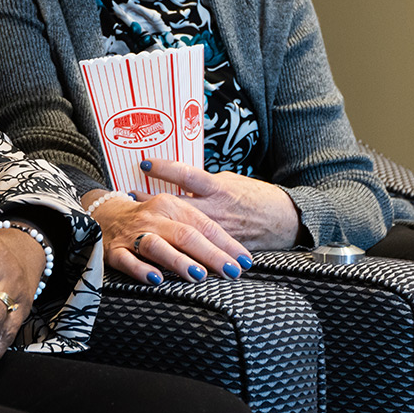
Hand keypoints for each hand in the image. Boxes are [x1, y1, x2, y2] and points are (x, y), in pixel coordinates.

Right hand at [86, 187, 249, 283]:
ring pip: (157, 246)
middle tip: (231, 271)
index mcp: (171, 205)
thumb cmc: (149, 220)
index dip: (226, 243)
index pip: (204, 225)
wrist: (103, 214)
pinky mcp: (114, 251)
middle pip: (186, 235)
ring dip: (178, 260)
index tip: (245, 261)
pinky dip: (141, 270)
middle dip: (211, 255)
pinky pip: (128, 260)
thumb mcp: (173, 217)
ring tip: (198, 275)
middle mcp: (153, 217)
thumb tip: (232, 255)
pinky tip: (156, 279)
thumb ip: (198, 232)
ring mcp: (133, 234)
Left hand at [140, 160, 301, 252]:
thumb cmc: (256, 196)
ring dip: (159, 225)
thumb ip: (206, 183)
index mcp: (219, 188)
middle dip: (151, 201)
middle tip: (130, 197)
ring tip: (138, 220)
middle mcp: (215, 210)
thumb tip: (180, 179)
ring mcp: (216, 231)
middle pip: (176, 205)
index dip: (164, 168)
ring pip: (182, 230)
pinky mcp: (219, 247)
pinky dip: (176, 246)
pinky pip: (195, 248)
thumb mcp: (232, 182)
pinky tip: (160, 246)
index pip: (186, 175)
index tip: (144, 164)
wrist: (284, 220)